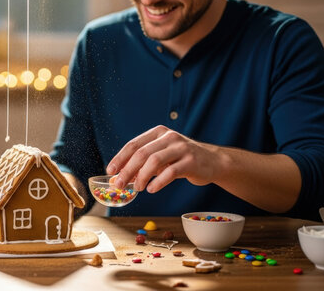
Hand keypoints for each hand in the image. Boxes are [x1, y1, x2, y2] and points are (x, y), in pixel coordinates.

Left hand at [107, 125, 223, 192]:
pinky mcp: (191, 161)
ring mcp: (181, 147)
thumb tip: (120, 178)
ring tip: (138, 188)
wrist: (213, 162)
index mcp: (158, 133)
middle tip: (120, 184)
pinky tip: (152, 189)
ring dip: (142, 177)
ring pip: (154, 161)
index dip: (120, 158)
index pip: (133, 144)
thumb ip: (143, 165)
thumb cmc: (182, 160)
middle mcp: (169, 137)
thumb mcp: (162, 157)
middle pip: (141, 153)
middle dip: (127, 170)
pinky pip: (171, 172)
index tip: (110, 171)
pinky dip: (158, 182)